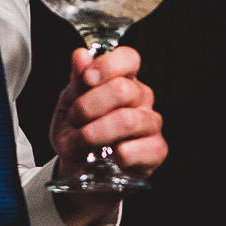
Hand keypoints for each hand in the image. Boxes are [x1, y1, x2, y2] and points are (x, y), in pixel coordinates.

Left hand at [49, 46, 166, 225]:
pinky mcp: (156, 150)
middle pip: (123, 90)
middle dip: (89, 107)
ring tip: (82, 143)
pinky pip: (144, 149)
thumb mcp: (68, 104)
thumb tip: (81, 56)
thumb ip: (76, 80)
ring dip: (96, 133)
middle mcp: (141, 98)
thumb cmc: (78, 132)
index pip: (129, 58)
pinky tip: (110, 157)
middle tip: (74, 120)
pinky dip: (121, 154)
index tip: (87, 78)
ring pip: (128, 120)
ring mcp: (151, 124)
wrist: (79, 169)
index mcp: (122, 79)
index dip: (108, 65)